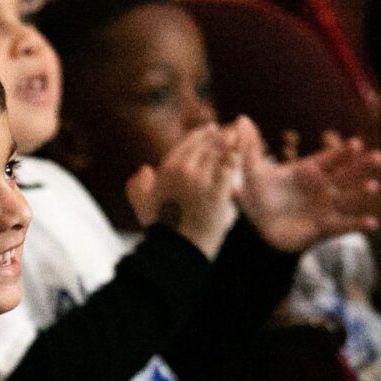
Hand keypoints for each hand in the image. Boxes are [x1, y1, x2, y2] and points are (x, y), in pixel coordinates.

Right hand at [126, 124, 240, 258]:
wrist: (178, 250)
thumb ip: (138, 186)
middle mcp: (183, 170)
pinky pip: (230, 168)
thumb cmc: (161, 228)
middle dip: (220, 136)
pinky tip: (241, 152)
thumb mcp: (142, 205)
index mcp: (167, 169)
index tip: (213, 130)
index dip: (202, 134)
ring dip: (230, 143)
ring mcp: (200, 181)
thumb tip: (145, 170)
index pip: (189, 142)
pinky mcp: (217, 193)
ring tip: (239, 139)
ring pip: (220, 153)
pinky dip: (236, 157)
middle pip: (207, 144)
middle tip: (230, 132)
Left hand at [232, 115, 380, 252]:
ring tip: (374, 187)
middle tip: (380, 157)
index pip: (328, 158)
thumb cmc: (256, 196)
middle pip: (345, 174)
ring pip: (348, 197)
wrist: (257, 228)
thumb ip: (250, 146)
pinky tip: (373, 222)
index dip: (341, 151)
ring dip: (361, 192)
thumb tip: (242, 118)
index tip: (356, 143)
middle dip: (361, 166)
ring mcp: (325, 206)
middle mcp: (321, 187)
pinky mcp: (325, 227)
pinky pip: (344, 225)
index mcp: (307, 170)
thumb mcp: (252, 171)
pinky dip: (358, 224)